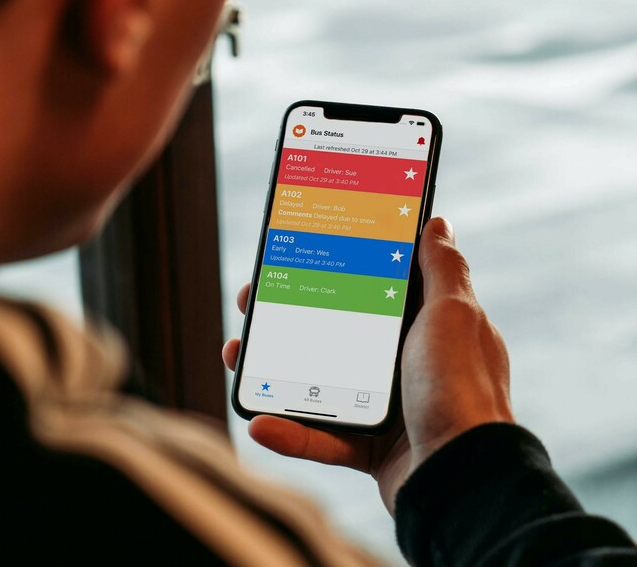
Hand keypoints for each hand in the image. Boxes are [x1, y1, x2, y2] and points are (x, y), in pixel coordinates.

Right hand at [222, 218, 512, 514]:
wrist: (464, 478)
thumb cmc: (463, 388)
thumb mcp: (455, 313)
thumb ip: (443, 268)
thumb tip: (437, 224)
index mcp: (425, 325)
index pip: (373, 285)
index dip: (336, 268)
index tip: (303, 253)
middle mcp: (407, 361)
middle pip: (337, 329)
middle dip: (291, 314)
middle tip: (254, 300)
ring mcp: (388, 404)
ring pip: (320, 379)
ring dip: (276, 369)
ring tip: (239, 355)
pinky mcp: (372, 447)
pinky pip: (323, 438)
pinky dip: (291, 432)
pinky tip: (260, 422)